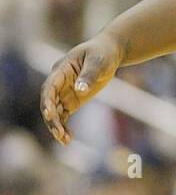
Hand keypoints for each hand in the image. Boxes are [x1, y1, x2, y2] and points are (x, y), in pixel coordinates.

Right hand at [40, 30, 124, 144]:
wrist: (109, 53)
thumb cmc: (102, 53)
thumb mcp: (98, 61)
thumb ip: (89, 75)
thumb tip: (80, 90)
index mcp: (61, 70)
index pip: (49, 87)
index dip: (47, 101)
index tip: (49, 113)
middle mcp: (58, 83)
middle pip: (49, 102)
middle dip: (51, 119)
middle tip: (59, 134)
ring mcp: (64, 93)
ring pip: (54, 112)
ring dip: (56, 126)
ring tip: (64, 141)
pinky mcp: (71, 101)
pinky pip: (63, 116)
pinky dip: (64, 127)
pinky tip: (68, 139)